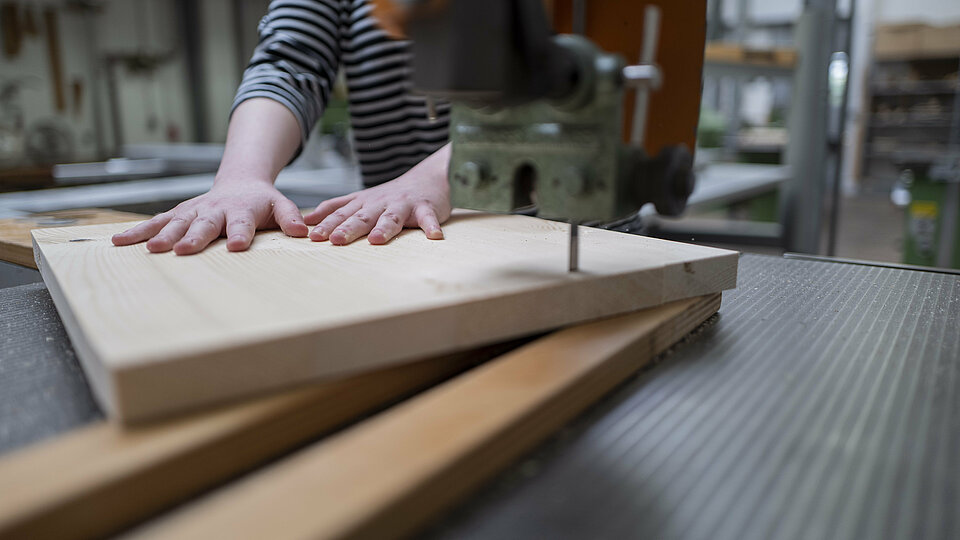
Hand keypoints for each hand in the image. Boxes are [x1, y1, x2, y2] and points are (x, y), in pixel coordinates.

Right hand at [111, 180, 307, 254]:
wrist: (240, 183)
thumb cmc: (261, 202)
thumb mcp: (280, 205)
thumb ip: (290, 218)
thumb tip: (303, 232)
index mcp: (240, 212)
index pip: (241, 225)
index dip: (239, 234)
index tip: (235, 246)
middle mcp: (213, 211)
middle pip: (203, 226)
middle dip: (193, 237)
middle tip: (184, 250)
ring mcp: (192, 212)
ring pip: (175, 224)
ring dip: (163, 236)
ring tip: (151, 250)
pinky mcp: (177, 214)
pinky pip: (155, 223)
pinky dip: (137, 232)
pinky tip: (117, 243)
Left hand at [304, 147, 451, 244]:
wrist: (428, 178)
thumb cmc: (391, 196)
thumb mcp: (360, 199)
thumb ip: (336, 208)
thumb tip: (307, 220)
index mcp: (364, 203)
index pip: (342, 214)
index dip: (327, 225)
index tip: (312, 237)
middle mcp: (380, 203)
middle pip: (363, 217)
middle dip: (348, 228)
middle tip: (336, 240)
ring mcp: (403, 205)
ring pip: (392, 217)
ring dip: (384, 228)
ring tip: (376, 240)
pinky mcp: (426, 208)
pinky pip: (428, 218)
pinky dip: (431, 227)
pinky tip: (434, 237)